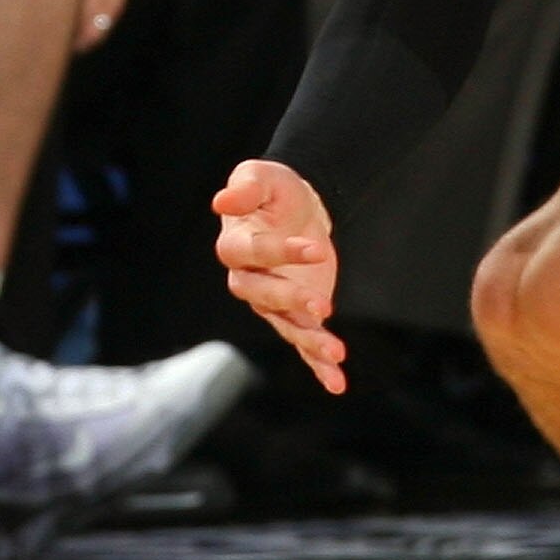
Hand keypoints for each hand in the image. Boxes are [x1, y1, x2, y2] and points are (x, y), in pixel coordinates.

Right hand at [211, 157, 345, 391]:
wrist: (299, 207)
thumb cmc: (274, 190)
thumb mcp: (261, 176)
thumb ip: (245, 187)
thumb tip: (222, 201)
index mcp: (235, 246)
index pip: (253, 253)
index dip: (282, 252)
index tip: (316, 247)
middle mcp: (249, 280)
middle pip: (263, 296)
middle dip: (291, 301)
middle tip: (320, 306)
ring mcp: (272, 302)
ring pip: (285, 326)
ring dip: (309, 341)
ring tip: (336, 352)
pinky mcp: (296, 315)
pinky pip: (303, 344)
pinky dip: (318, 365)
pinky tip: (337, 382)